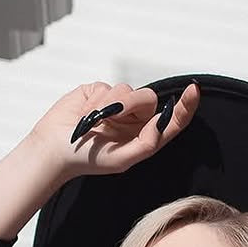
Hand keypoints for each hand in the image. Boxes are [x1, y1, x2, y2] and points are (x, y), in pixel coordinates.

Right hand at [26, 80, 200, 180]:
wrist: (54, 148)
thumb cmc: (88, 159)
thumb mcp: (122, 159)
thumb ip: (147, 143)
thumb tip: (162, 122)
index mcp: (145, 136)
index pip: (173, 119)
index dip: (186, 105)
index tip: (193, 90)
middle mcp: (134, 118)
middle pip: (148, 99)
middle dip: (130, 106)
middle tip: (110, 119)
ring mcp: (117, 104)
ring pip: (126, 90)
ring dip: (109, 106)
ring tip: (92, 122)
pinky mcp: (99, 92)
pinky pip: (106, 87)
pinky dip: (95, 102)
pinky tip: (84, 114)